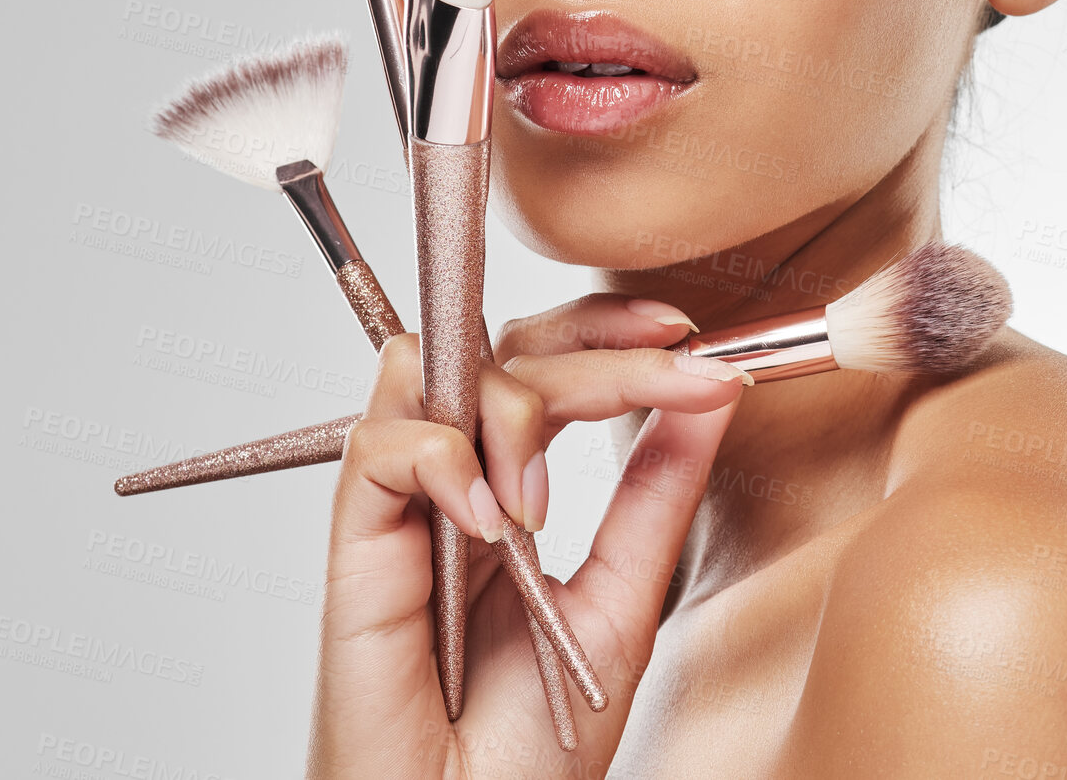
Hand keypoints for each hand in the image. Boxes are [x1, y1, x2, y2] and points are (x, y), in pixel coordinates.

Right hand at [306, 295, 748, 778]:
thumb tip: (712, 394)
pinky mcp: (355, 547)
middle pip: (499, 350)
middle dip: (593, 354)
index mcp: (512, 488)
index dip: (604, 328)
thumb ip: (656, 493)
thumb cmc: (532, 746)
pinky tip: (491, 523)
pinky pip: (382, 449)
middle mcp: (455, 484)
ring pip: (432, 371)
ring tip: (546, 506)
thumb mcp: (623, 598)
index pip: (544, 361)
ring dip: (512, 410)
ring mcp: (404, 509)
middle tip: (671, 374)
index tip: (682, 331)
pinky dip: (443, 462)